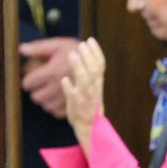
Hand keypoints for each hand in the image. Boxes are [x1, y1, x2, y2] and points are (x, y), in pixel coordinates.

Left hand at [19, 37, 79, 118]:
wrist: (97, 62)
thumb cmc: (75, 51)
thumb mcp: (58, 45)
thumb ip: (38, 48)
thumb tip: (20, 49)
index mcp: (52, 72)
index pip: (28, 83)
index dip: (27, 80)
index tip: (31, 77)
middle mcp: (58, 87)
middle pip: (36, 97)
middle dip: (36, 91)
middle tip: (41, 84)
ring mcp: (67, 97)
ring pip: (46, 106)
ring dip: (45, 99)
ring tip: (49, 91)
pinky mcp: (74, 105)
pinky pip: (57, 112)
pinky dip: (55, 107)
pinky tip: (58, 99)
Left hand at [59, 37, 105, 152]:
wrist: (90, 127)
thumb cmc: (87, 105)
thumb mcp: (91, 87)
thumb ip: (88, 72)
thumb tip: (80, 54)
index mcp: (97, 82)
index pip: (101, 65)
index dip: (97, 52)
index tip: (90, 40)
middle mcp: (94, 88)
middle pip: (94, 70)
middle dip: (88, 56)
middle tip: (81, 44)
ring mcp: (86, 97)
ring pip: (85, 81)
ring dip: (79, 68)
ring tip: (72, 55)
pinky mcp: (77, 106)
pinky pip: (74, 97)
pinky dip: (70, 88)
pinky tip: (65, 80)